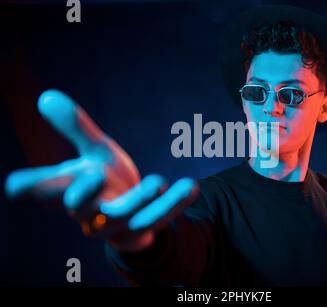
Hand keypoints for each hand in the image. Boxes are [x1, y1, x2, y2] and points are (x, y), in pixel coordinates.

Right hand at [5, 90, 197, 251]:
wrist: (131, 210)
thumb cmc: (105, 179)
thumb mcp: (94, 152)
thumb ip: (75, 128)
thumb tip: (46, 96)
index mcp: (71, 190)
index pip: (45, 189)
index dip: (32, 187)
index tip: (17, 186)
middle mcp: (88, 212)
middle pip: (78, 208)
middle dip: (83, 194)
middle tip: (96, 174)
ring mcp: (115, 226)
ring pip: (125, 217)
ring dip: (141, 200)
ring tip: (157, 182)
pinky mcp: (141, 233)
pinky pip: (158, 220)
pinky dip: (174, 204)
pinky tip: (191, 186)